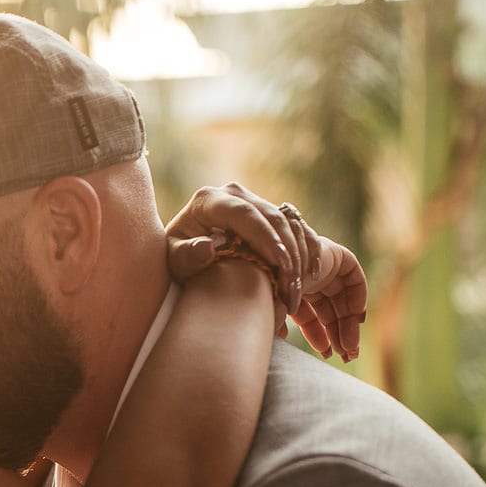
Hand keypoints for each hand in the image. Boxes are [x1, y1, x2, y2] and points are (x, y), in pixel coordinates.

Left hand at [165, 184, 366, 361]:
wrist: (184, 252)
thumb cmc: (177, 259)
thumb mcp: (172, 261)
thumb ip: (185, 256)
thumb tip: (206, 247)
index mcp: (210, 200)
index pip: (245, 215)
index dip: (266, 239)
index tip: (281, 265)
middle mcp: (234, 195)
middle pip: (272, 218)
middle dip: (287, 255)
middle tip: (291, 291)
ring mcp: (254, 202)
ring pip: (288, 223)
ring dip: (298, 256)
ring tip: (297, 292)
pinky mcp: (269, 214)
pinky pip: (297, 226)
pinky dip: (308, 248)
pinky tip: (313, 274)